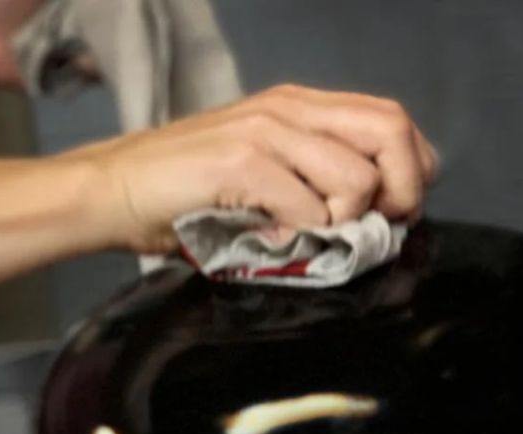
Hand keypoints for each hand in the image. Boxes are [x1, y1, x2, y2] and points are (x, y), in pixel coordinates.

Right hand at [74, 84, 438, 254]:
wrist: (113, 190)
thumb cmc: (178, 192)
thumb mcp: (255, 172)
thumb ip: (304, 178)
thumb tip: (358, 217)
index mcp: (297, 106)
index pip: (390, 119)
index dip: (409, 167)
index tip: (391, 210)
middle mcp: (289, 109)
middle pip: (389, 134)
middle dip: (398, 192)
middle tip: (372, 230)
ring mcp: (265, 133)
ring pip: (354, 176)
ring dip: (343, 222)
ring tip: (307, 238)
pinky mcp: (240, 164)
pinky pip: (304, 207)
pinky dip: (299, 235)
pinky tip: (271, 239)